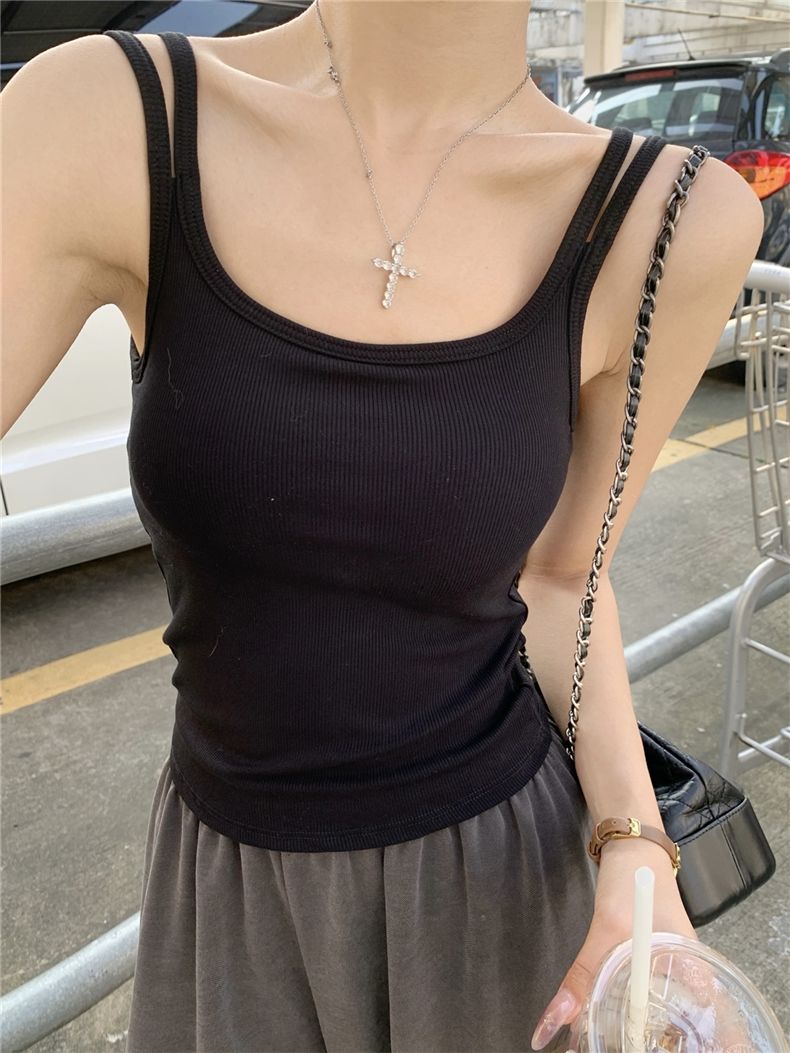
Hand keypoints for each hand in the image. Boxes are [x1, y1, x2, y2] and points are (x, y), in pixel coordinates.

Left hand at [530, 837, 697, 1051]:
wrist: (631, 850)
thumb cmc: (634, 883)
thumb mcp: (607, 931)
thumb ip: (582, 978)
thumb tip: (552, 1026)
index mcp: (696, 982)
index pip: (677, 1037)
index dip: (641, 1047)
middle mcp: (688, 985)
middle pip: (658, 1032)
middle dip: (625, 1042)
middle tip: (589, 1051)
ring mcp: (668, 976)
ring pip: (642, 1017)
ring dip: (615, 1028)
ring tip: (588, 1044)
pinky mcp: (649, 969)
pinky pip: (633, 999)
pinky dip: (613, 1010)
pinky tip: (593, 1024)